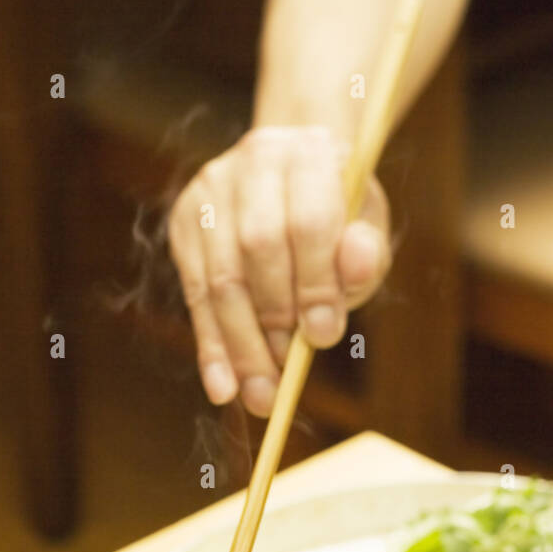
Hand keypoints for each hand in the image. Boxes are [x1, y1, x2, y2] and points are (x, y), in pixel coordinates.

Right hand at [168, 125, 390, 416]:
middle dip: (273, 320)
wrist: (297, 174)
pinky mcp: (186, 221)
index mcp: (309, 154)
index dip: (315, 285)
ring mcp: (212, 190)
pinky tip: (223, 388)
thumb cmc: (338, 215)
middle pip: (257, 249)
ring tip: (261, 396)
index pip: (307, 222)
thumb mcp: (366, 230)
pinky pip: (195, 295)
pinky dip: (211, 347)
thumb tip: (353, 269)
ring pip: (221, 278)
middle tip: (287, 377)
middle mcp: (255, 162)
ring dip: (241, 346)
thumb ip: (365, 254)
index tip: (324, 337)